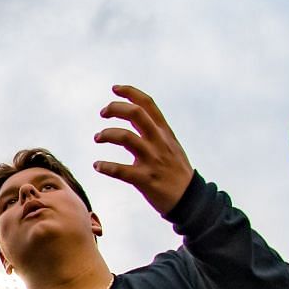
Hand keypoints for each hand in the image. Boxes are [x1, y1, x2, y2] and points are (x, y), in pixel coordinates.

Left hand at [91, 85, 195, 215]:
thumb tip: (138, 115)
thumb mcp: (171, 145)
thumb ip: (156, 131)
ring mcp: (152, 160)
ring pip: (125, 137)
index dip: (130, 92)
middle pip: (136, 114)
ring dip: (107, 134)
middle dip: (116, 108)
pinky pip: (120, 170)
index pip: (148, 104)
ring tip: (97, 137)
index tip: (115, 89)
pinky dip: (105, 166)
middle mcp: (158, 142)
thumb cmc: (177, 171)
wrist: (190, 200)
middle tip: (103, 113)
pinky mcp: (145, 179)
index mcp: (164, 132)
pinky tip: (98, 165)